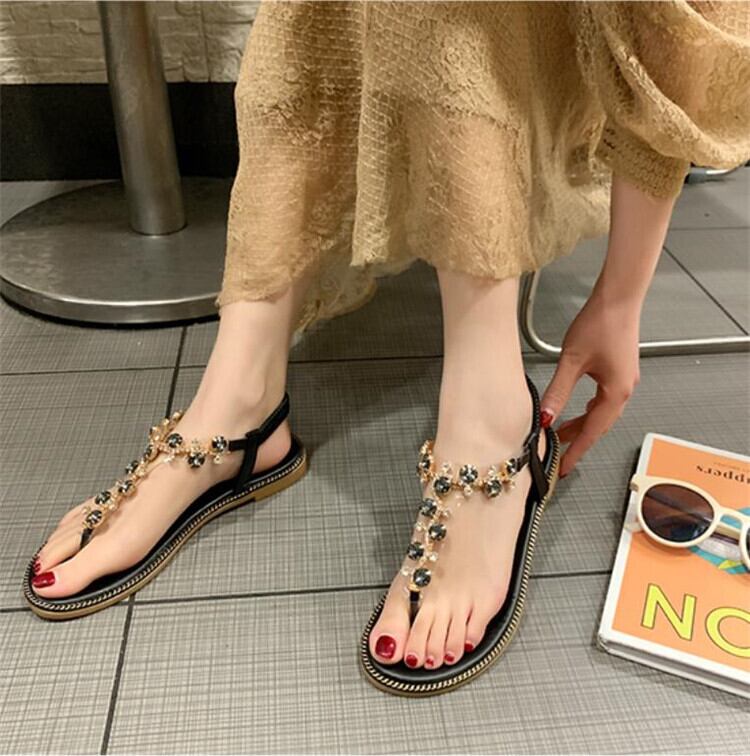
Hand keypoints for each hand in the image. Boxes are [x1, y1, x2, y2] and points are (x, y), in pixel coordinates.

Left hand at [539, 289, 640, 477]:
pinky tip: (576, 410)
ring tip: (560, 434)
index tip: (563, 468)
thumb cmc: (599, 324)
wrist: (619, 298)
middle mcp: (624, 390)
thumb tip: (544, 417)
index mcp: (616, 393)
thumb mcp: (572, 361)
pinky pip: (603, 399)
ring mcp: (624, 380)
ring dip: (582, 424)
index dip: (576, 451)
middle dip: (578, 440)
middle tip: (558, 455)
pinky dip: (588, 410)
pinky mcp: (619, 370)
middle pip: (599, 425)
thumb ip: (558, 391)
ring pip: (600, 412)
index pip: (593, 431)